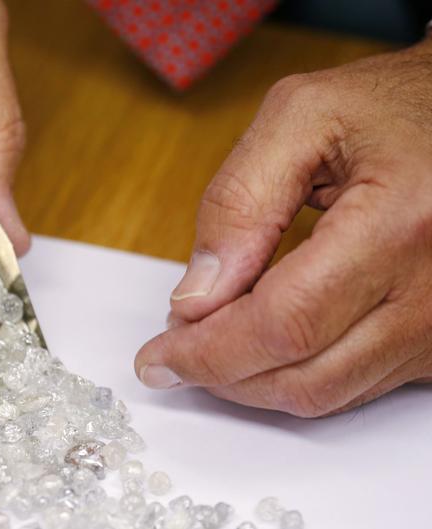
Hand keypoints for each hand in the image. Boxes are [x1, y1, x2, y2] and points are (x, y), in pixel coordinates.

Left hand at [135, 39, 431, 416]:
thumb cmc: (392, 107)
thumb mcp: (302, 117)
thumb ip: (239, 203)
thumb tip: (195, 296)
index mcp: (399, 224)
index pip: (282, 324)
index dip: (208, 352)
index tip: (157, 357)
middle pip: (301, 376)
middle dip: (220, 374)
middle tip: (174, 351)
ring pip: (326, 394)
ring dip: (253, 381)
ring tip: (213, 341)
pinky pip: (355, 386)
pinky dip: (295, 373)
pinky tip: (265, 340)